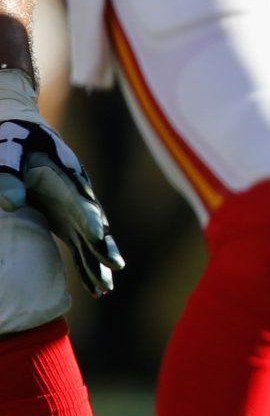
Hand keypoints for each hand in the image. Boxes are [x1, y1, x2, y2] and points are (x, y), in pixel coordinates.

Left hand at [0, 74, 120, 296]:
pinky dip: (89, 264)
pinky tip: (95, 287)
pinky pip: (82, 245)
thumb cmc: (13, 136)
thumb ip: (8, 174)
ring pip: (92, 240)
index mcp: (65, 177)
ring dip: (98, 262)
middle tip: (112, 268)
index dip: (88, 218)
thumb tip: (10, 205)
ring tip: (105, 289)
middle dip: (103, 246)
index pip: (79, 200)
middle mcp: (76, 195)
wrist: (20, 126)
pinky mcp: (65, 218)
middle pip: (95, 224)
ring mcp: (73, 208)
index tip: (96, 236)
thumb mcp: (6, 150)